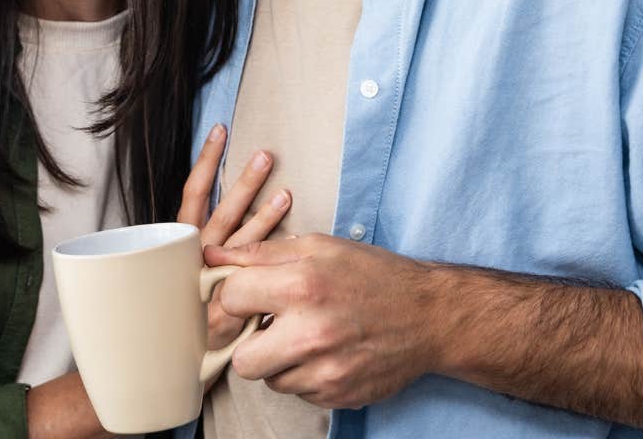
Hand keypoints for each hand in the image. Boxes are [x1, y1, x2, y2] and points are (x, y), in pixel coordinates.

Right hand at [175, 124, 291, 348]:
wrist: (169, 358)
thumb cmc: (180, 311)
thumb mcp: (187, 270)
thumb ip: (204, 245)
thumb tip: (227, 213)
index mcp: (180, 241)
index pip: (193, 192)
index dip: (206, 161)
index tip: (220, 131)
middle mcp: (194, 254)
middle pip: (220, 207)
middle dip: (242, 180)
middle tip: (265, 155)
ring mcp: (211, 274)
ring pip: (238, 233)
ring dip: (260, 206)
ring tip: (282, 184)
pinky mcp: (224, 295)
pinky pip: (250, 263)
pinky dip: (270, 241)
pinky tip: (290, 223)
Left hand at [203, 235, 443, 409]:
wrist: (430, 316)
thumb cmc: (373, 275)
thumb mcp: (319, 247)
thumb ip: (261, 253)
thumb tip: (213, 256)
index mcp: (302, 286)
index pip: (231, 300)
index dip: (234, 297)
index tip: (247, 298)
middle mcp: (311, 333)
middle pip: (242, 359)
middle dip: (249, 343)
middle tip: (270, 327)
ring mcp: (326, 371)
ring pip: (269, 380)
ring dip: (278, 361)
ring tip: (305, 337)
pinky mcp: (338, 395)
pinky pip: (298, 393)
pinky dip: (305, 375)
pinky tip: (327, 353)